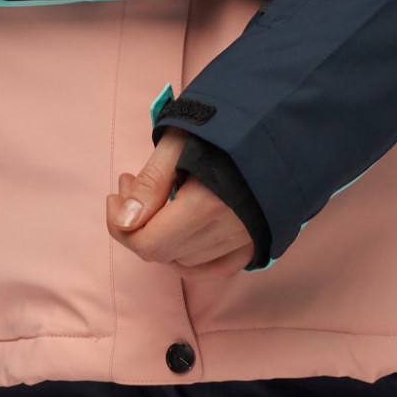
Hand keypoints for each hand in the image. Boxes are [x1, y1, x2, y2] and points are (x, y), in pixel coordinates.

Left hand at [105, 127, 253, 278]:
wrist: (278, 127)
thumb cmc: (225, 126)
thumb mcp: (179, 141)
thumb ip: (151, 182)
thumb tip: (124, 222)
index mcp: (206, 204)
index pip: (148, 242)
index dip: (119, 224)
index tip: (118, 193)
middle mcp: (227, 231)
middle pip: (163, 253)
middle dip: (138, 224)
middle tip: (133, 186)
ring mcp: (244, 241)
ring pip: (184, 261)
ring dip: (163, 237)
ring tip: (161, 200)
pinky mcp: (256, 244)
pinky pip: (215, 269)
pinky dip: (193, 258)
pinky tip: (183, 233)